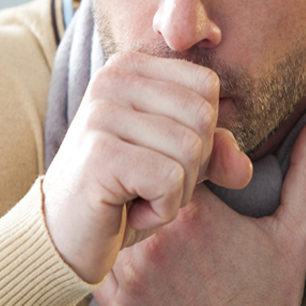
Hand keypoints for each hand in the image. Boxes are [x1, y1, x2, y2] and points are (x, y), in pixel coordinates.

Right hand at [42, 51, 252, 283]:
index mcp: (130, 67)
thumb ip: (215, 154)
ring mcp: (102, 113)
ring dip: (176, 193)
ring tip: (136, 197)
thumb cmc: (121, 195)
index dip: (202, 135)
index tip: (160, 158)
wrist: (62, 238)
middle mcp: (112, 78)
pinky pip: (170, 180)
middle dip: (192, 167)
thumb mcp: (177, 167)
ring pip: (191, 150)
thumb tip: (243, 168)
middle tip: (148, 185)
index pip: (207, 87)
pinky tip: (127, 212)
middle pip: (203, 117)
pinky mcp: (100, 153)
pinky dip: (160, 210)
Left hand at [93, 111, 305, 305]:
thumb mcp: (296, 230)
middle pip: (137, 184)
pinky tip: (138, 260)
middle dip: (151, 187)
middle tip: (168, 201)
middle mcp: (155, 239)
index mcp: (197, 213)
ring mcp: (129, 273)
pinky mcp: (111, 305)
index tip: (194, 179)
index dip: (179, 161)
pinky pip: (98, 260)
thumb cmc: (272, 299)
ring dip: (127, 217)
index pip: (169, 156)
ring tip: (150, 228)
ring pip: (112, 219)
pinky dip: (112, 253)